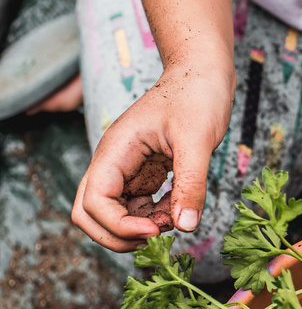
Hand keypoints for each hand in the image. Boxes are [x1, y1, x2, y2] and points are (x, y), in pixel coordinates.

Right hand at [71, 64, 234, 251]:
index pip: (94, 202)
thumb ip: (191, 184)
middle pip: (91, 213)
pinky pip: (139, 206)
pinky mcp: (146, 172)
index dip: (119, 226)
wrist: (204, 72)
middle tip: (158, 236)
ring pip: (115, 214)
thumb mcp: (198, 140)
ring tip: (177, 218)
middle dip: (119, 235)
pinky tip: (181, 209)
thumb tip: (186, 226)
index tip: (157, 230)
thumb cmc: (197, 94)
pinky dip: (156, 216)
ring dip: (140, 227)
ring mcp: (129, 169)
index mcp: (115, 150)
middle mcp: (115, 162)